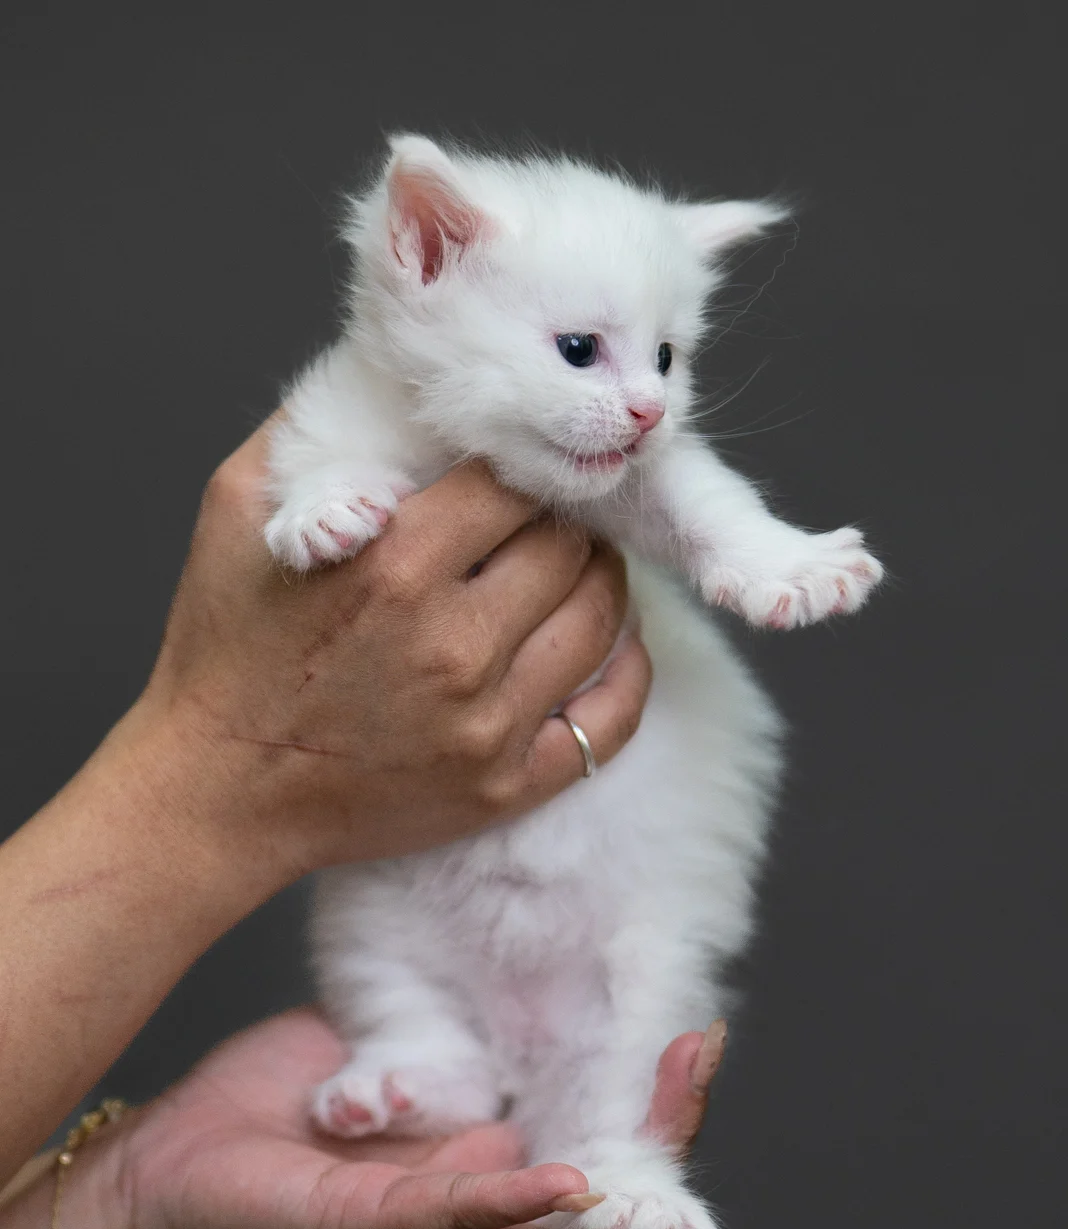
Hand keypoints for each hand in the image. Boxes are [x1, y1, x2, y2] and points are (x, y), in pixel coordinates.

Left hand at [0, 1009, 725, 1228]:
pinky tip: (563, 1188)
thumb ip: (445, 1047)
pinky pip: (452, 1221)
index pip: (590, 1136)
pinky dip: (512, 1208)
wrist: (174, 1161)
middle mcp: (468, 1207)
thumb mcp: (387, 1057)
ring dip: (612, 1197)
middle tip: (700, 1061)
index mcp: (479, 1159)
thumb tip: (500, 992)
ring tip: (668, 1152)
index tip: (693, 1028)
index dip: (647, 1096)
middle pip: (588, 1191)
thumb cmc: (279, 1110)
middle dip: (655, 1138)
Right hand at [124, 420, 650, 888]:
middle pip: (568, 547)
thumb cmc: (225, 651)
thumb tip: (383, 379)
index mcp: (395, 565)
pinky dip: (627, 673)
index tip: (512, 476)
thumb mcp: (238, 514)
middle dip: (562, 523)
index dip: (519, 469)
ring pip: (603, 620)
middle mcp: (453, 644)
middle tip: (548, 521)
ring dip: (601, 582)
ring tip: (579, 570)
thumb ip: (311, 435)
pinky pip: (611, 720)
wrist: (219, 791)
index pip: (514, 484)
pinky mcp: (506, 784)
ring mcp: (487, 723)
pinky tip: (613, 643)